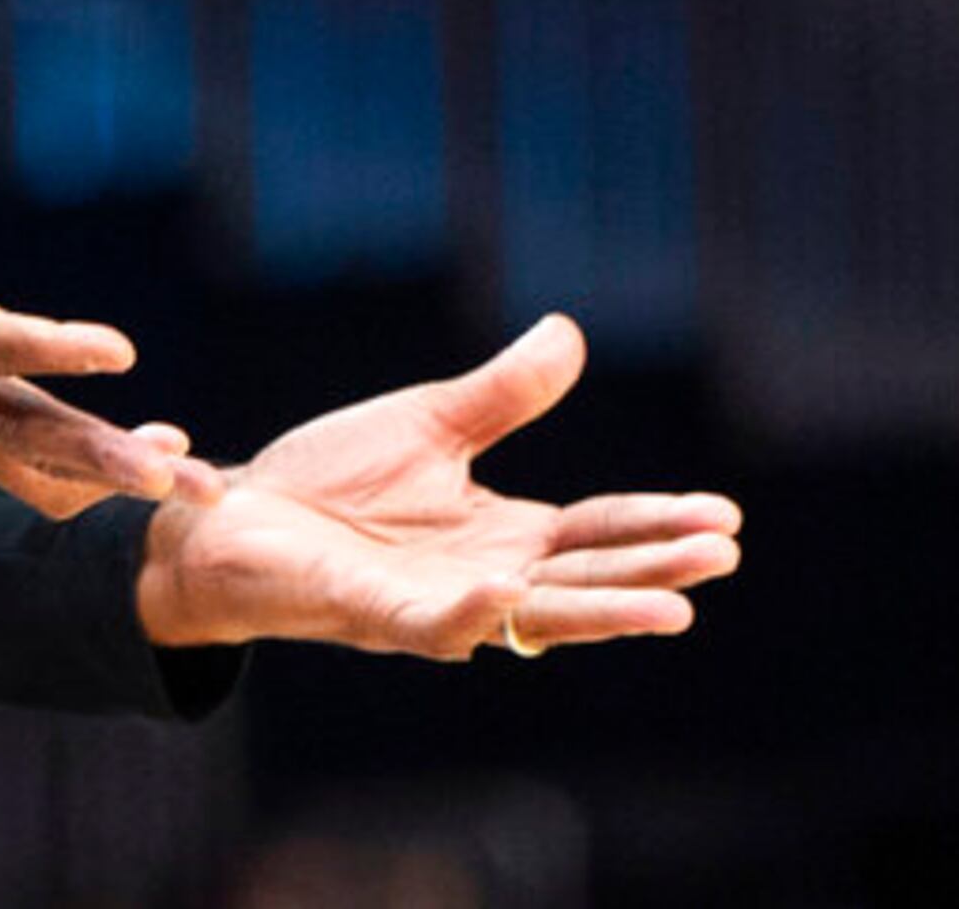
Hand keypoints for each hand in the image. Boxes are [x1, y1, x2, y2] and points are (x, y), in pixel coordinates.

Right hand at [0, 23, 199, 507]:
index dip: (49, 345)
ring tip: (197, 480)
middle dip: (100, 454)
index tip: (121, 350)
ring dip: (111, 476)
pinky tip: (155, 466)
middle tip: (170, 472)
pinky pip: (24, 475)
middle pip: (25, 432)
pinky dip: (85, 479)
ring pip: (34, 467)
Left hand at [133, 314, 742, 656]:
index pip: (597, 531)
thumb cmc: (331, 482)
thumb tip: (569, 333)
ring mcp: (431, 602)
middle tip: (722, 556)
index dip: (657, 525)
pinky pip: (428, 624)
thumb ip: (501, 395)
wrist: (233, 518)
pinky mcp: (371, 613)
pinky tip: (505, 593)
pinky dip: (467, 614)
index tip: (726, 518)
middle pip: (584, 577)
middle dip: (653, 571)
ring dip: (599, 613)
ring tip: (671, 611)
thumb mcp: (429, 425)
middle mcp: (482, 580)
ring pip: (529, 616)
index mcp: (502, 535)